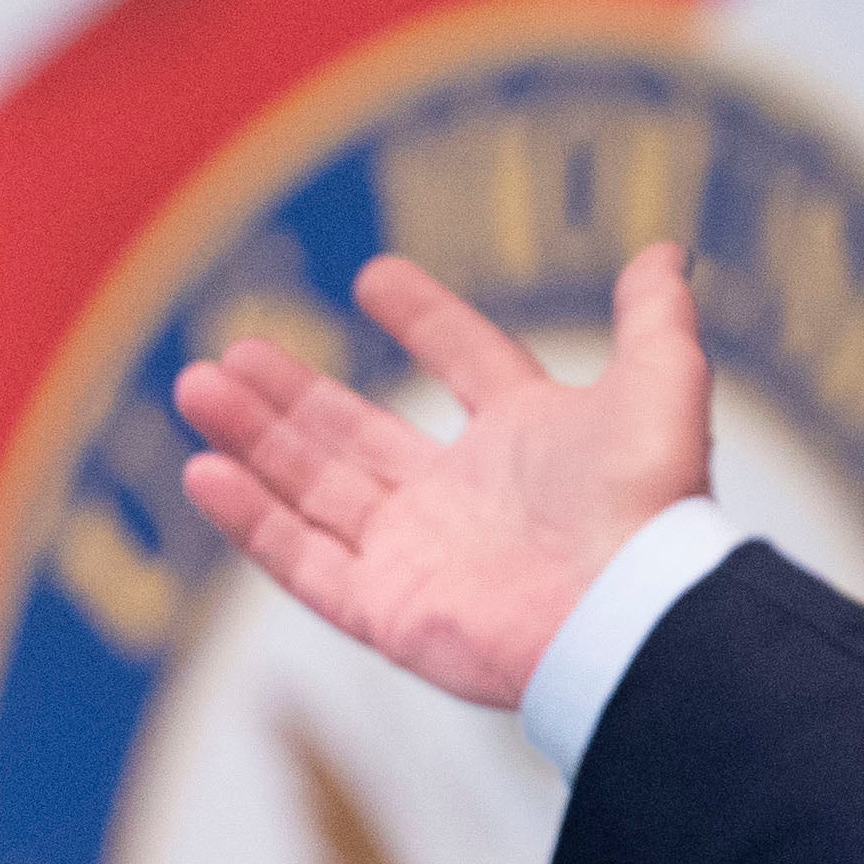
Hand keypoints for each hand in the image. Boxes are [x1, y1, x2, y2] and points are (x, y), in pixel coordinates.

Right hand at [174, 243, 712, 708]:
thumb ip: (653, 317)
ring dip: (255, 438)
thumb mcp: (661, 384)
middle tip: (233, 349)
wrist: (630, 609)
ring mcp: (421, 556)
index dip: (426, 318)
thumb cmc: (648, 502)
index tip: (375, 277)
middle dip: (292, 394)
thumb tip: (665, 253)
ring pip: (315, 489)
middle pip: (359, 434)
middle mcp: (466, 498)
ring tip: (198, 385)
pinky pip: (303, 561)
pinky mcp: (388, 610)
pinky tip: (204, 470)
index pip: (467, 363)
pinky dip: (251, 519)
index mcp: (528, 439)